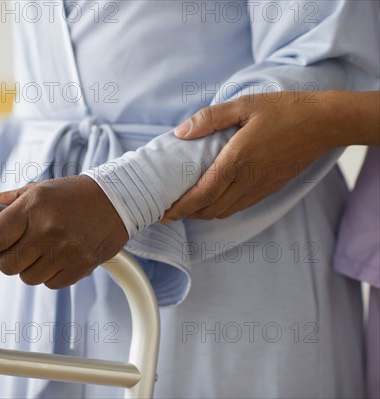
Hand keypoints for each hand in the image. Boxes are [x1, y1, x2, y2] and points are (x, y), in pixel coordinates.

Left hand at [0, 175, 127, 288]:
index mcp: (33, 206)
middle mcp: (48, 229)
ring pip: (28, 277)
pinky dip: (50, 275)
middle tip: (17, 249)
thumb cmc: (74, 194)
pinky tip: (60, 257)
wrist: (117, 200)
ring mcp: (65, 250)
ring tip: (44, 250)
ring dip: (30, 268)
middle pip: (8, 265)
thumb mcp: (39, 189)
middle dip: (7, 259)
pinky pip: (51, 284)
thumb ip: (8, 201)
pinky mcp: (81, 266)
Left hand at [162, 91, 337, 220]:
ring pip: (225, 211)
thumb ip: (209, 118)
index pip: (203, 194)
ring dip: (202, 213)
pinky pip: (240, 206)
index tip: (163, 212)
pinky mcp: (270, 188)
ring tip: (185, 208)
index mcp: (238, 159)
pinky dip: (221, 209)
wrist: (325, 123)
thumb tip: (180, 132)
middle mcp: (248, 179)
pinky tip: (212, 200)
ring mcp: (261, 187)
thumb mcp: (244, 104)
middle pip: (210, 209)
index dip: (181, 207)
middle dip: (186, 214)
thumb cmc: (284, 110)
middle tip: (167, 211)